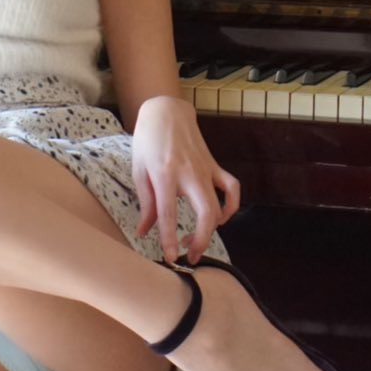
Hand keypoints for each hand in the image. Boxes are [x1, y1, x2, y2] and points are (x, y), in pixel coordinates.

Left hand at [129, 94, 240, 263]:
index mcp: (164, 175)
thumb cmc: (148, 141)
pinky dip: (230, 205)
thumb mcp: (139, 171)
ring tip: (196, 240)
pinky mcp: (214, 166)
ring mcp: (205, 170)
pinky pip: (231, 188)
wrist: (166, 112)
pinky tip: (220, 217)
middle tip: (189, 256)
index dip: (169, 238)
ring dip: (211, 228)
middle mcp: (188, 174)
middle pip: (204, 213)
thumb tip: (145, 231)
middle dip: (200, 240)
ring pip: (219, 205)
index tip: (171, 258)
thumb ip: (146, 203)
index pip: (168, 213)